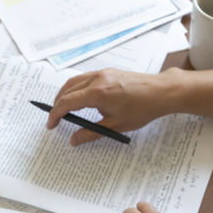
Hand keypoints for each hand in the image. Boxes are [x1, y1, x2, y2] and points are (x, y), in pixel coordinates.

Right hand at [47, 68, 172, 145]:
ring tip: (63, 109)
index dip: (55, 114)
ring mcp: (102, 73)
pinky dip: (76, 88)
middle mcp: (96, 79)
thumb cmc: (142, 109)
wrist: (160, 92)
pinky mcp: (108, 72)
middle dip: (57, 105)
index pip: (67, 102)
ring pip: (74, 81)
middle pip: (67, 90)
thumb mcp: (115, 126)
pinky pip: (84, 78)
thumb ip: (91, 133)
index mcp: (97, 93)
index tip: (51, 125)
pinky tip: (79, 98)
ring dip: (65, 94)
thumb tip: (74, 140)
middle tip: (55, 120)